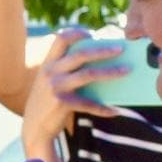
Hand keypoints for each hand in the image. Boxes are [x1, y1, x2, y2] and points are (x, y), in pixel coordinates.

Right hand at [19, 30, 124, 157]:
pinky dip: (103, 108)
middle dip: (102, 50)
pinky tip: (115, 111)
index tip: (93, 34)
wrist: (33, 128)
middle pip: (81, 54)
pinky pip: (88, 103)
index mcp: (48, 63)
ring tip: (127, 71)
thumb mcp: (50, 82)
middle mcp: (50, 72)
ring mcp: (56, 87)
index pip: (60, 38)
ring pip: (89, 75)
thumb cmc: (48, 102)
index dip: (77, 33)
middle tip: (121, 48)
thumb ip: (67, 71)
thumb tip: (102, 64)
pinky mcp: (62, 104)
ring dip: (111, 72)